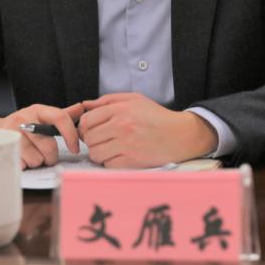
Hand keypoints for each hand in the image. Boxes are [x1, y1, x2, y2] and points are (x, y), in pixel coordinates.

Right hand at [0, 102, 84, 168]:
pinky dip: (24, 166)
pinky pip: (23, 166)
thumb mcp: (42, 117)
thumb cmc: (25, 126)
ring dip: (36, 162)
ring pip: (36, 159)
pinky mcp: (3, 148)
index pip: (60, 118)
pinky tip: (21, 158)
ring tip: (31, 155)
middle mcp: (24, 118)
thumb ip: (63, 115)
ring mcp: (12, 133)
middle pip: (49, 146)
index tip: (75, 149)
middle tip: (46, 155)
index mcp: (38, 110)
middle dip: (50, 157)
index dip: (71, 135)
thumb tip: (83, 107)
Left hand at [79, 93, 218, 167]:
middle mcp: (121, 126)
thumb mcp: (134, 99)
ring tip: (110, 148)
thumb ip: (108, 100)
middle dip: (92, 140)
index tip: (91, 130)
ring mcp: (126, 145)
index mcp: (120, 110)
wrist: (180, 134)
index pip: (86, 120)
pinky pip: (108, 165)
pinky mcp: (132, 161)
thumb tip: (85, 105)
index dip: (85, 127)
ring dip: (100, 153)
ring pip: (96, 154)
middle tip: (101, 140)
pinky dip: (111, 162)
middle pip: (89, 138)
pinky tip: (120, 156)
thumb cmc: (156, 116)